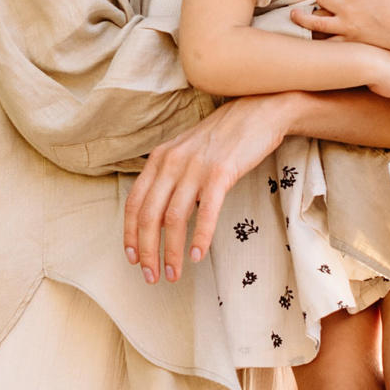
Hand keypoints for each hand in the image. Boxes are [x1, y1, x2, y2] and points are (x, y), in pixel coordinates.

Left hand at [124, 94, 295, 284]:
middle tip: (151, 277)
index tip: (132, 258)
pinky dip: (200, 237)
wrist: (259, 111)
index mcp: (159, 158)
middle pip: (148, 216)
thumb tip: (158, 215)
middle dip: (147, 252)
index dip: (130, 234)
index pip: (134, 203)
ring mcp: (195, 167)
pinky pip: (206, 211)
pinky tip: (198, 255)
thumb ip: (169, 176)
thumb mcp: (186, 151)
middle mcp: (171, 162)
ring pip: (173, 218)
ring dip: (170, 252)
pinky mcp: (221, 172)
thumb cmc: (224, 137)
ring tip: (173, 274)